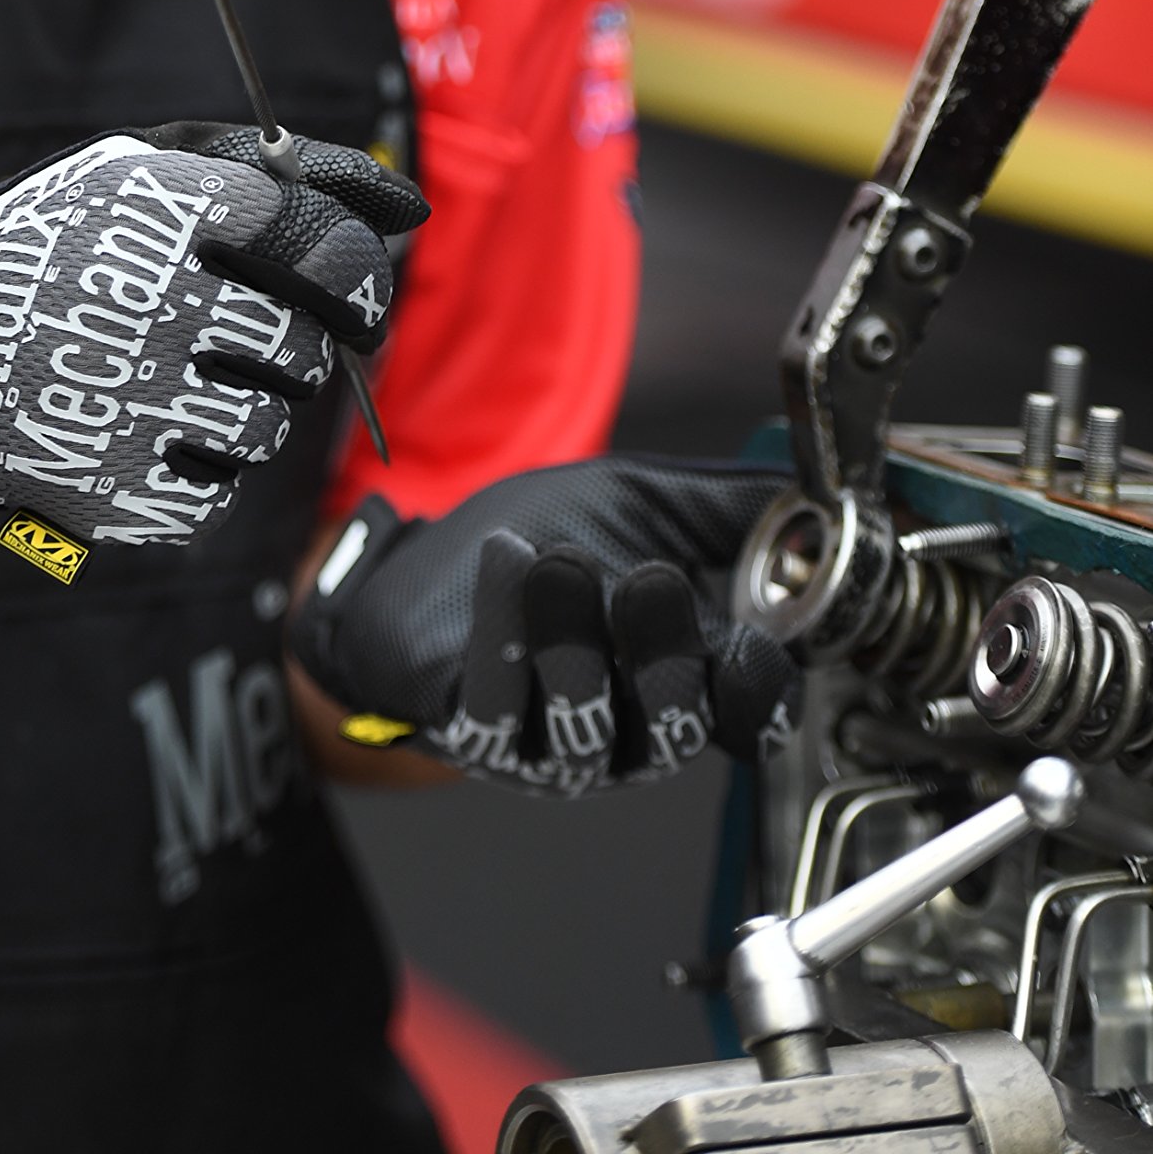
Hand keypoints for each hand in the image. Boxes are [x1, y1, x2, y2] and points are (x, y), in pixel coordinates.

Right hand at [0, 124, 426, 556]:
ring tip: (172, 379)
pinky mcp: (119, 485)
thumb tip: (408, 208)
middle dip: (292, 343)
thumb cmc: (54, 242)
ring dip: (244, 406)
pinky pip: (217, 489)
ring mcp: (139, 400)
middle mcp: (162, 302)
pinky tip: (143, 428)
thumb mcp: (146, 169)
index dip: (351, 272)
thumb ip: (283, 172)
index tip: (340, 289)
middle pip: (307, 344)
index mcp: (173, 211)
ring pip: (269, 423)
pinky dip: (195, 466)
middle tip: (239, 335)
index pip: (326, 244)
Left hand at [288, 456, 798, 791]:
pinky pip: (498, 702)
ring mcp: (547, 742)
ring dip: (573, 638)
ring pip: (585, 720)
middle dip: (667, 656)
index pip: (746, 715)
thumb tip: (815, 494)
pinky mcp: (475, 731)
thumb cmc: (533, 542)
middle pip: (673, 726)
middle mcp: (624, 729)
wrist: (420, 571)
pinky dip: (504, 630)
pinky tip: (505, 565)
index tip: (754, 634)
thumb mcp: (636, 504)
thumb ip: (725, 507)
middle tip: (651, 582)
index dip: (759, 686)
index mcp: (677, 681)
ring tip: (558, 565)